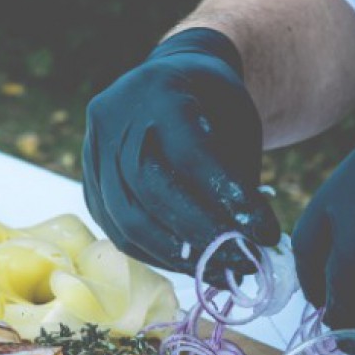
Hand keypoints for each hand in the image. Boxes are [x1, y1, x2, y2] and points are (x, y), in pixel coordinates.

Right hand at [82, 28, 278, 278]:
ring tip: (221, 270)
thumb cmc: (214, 106)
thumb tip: (249, 241)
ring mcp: (93, 154)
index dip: (228, 199)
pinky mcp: (90, 188)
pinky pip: (119, 233)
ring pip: (129, 221)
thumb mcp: (237, 124)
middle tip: (243, 263)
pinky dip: (158, 255)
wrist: (169, 84)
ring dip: (180, 256)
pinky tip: (191, 264)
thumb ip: (238, 175)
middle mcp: (115, 119)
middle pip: (153, 191)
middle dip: (202, 236)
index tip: (264, 233)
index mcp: (159, 90)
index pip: (190, 154)